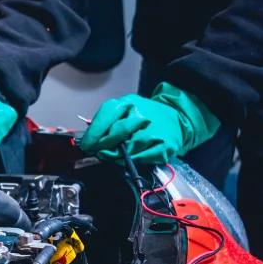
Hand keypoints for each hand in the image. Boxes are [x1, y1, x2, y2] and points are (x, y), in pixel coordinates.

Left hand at [80, 82, 219, 163]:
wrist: (176, 118)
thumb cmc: (145, 115)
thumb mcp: (124, 110)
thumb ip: (106, 122)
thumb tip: (89, 139)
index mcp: (128, 103)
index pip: (106, 116)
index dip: (93, 133)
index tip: (86, 144)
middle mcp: (142, 115)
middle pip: (117, 132)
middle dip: (103, 145)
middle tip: (96, 152)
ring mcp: (155, 131)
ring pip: (129, 147)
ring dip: (115, 156)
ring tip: (110, 156)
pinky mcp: (164, 146)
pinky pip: (142, 158)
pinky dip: (132, 161)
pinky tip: (127, 160)